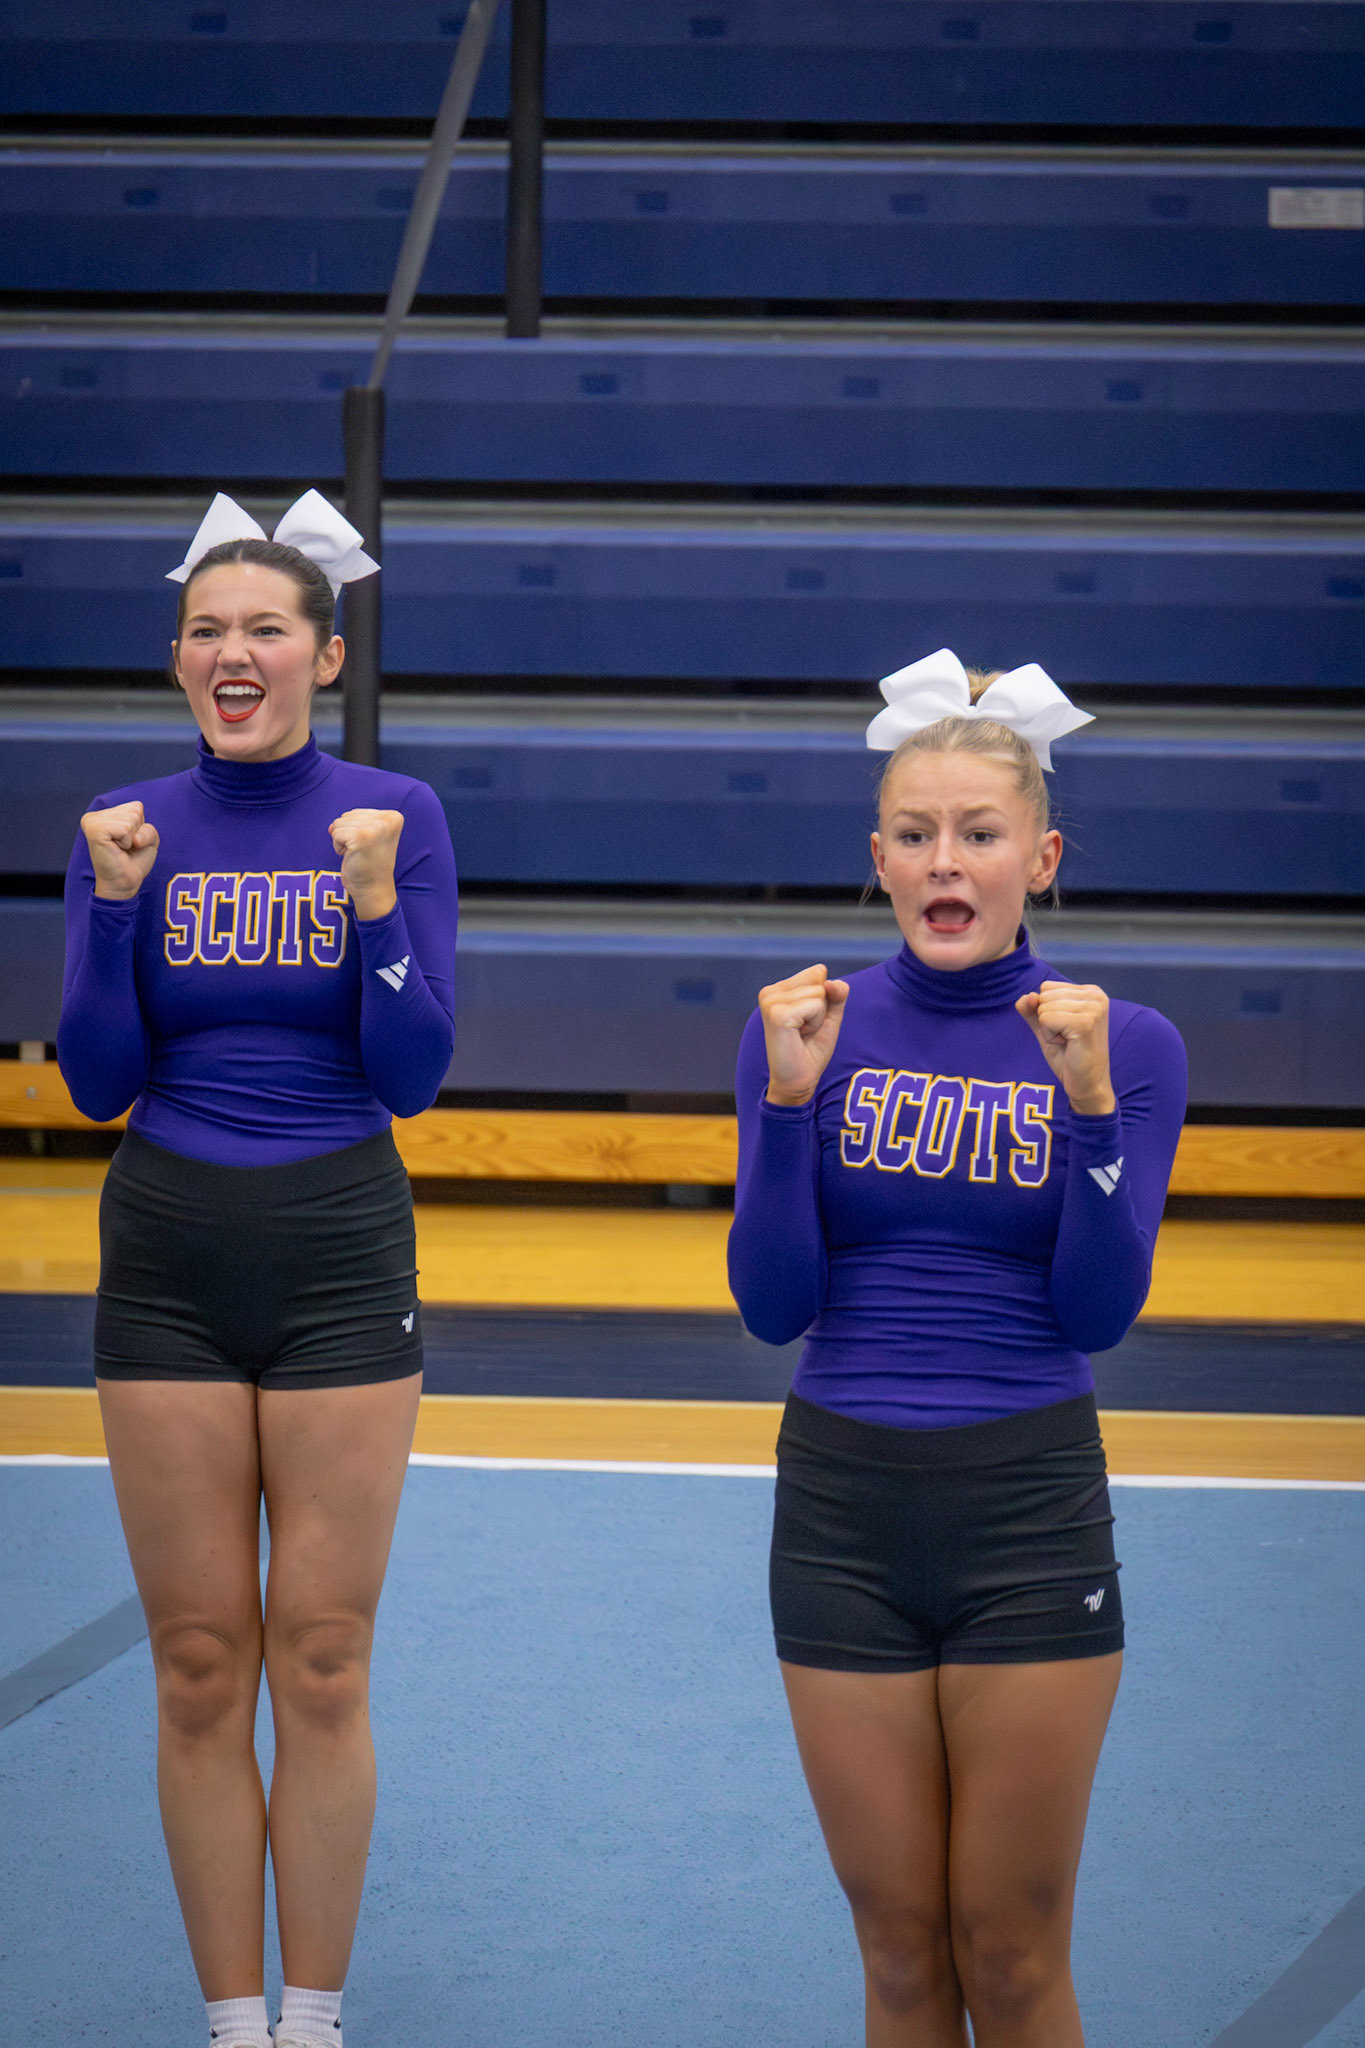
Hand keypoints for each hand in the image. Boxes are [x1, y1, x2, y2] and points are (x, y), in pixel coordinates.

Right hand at [81, 802, 159, 900]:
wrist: (123, 882)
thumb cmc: (133, 861)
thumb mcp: (148, 838)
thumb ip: (148, 827)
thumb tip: (134, 838)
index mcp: (104, 814)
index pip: (136, 806)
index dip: (140, 827)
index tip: (129, 842)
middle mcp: (94, 815)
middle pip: (135, 810)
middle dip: (138, 831)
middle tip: (125, 848)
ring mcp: (92, 821)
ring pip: (131, 817)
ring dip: (132, 838)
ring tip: (121, 849)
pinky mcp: (94, 830)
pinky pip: (125, 828)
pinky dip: (127, 841)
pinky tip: (117, 849)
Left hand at [329, 808, 403, 920]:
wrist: (373, 888)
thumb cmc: (369, 863)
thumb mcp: (368, 834)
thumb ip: (353, 822)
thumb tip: (331, 827)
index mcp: (393, 817)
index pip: (357, 812)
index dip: (356, 830)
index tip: (369, 845)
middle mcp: (388, 820)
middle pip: (347, 816)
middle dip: (348, 834)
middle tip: (362, 851)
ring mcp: (376, 828)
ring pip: (339, 823)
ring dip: (343, 841)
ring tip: (357, 853)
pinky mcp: (362, 837)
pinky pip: (336, 834)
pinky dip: (338, 847)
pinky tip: (352, 856)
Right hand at [758, 964, 849, 1106]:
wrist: (798, 1080)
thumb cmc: (810, 1049)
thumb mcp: (828, 1016)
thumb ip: (836, 993)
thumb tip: (831, 982)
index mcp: (778, 989)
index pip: (817, 972)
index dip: (824, 1000)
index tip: (808, 1021)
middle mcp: (770, 992)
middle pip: (818, 982)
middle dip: (821, 1009)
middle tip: (805, 1031)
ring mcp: (771, 1002)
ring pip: (818, 993)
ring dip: (818, 1018)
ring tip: (802, 1034)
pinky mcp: (777, 1014)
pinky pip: (816, 1005)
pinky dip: (816, 1023)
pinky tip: (800, 1036)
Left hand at [1015, 980, 1115, 1115]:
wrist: (1086, 1084)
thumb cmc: (1069, 1056)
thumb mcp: (1046, 1027)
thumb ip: (1032, 1009)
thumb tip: (1027, 996)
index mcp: (1090, 992)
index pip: (1046, 987)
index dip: (1048, 1011)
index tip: (1066, 1029)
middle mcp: (1096, 995)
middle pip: (1044, 996)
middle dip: (1048, 1021)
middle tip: (1067, 1038)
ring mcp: (1093, 1008)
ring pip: (1043, 1008)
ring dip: (1049, 1030)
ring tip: (1069, 1042)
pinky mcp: (1085, 1022)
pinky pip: (1046, 1019)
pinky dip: (1050, 1037)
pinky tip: (1069, 1045)